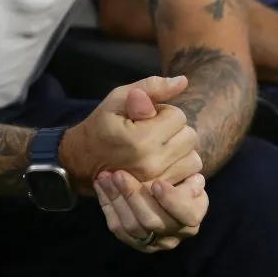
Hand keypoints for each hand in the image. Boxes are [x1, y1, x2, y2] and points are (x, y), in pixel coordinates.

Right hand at [94, 81, 206, 252]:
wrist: (84, 161)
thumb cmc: (101, 125)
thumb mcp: (118, 98)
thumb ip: (151, 88)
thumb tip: (183, 81)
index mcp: (142, 139)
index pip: (178, 117)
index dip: (164, 112)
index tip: (147, 118)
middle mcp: (153, 163)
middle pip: (189, 138)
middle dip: (175, 131)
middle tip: (154, 132)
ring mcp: (157, 183)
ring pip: (193, 160)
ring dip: (181, 151)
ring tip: (159, 148)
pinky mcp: (160, 195)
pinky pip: (189, 178)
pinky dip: (181, 168)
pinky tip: (166, 163)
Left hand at [95, 170, 207, 252]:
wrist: (162, 176)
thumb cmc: (176, 167)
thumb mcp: (186, 164)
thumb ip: (186, 168)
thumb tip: (192, 175)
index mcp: (192, 213)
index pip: (187, 214)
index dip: (172, 201)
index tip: (157, 183)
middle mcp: (174, 232)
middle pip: (154, 221)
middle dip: (134, 196)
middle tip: (119, 174)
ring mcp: (154, 239)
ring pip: (133, 227)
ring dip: (117, 199)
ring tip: (105, 176)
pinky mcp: (134, 240)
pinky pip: (117, 227)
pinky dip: (107, 204)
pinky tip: (100, 184)